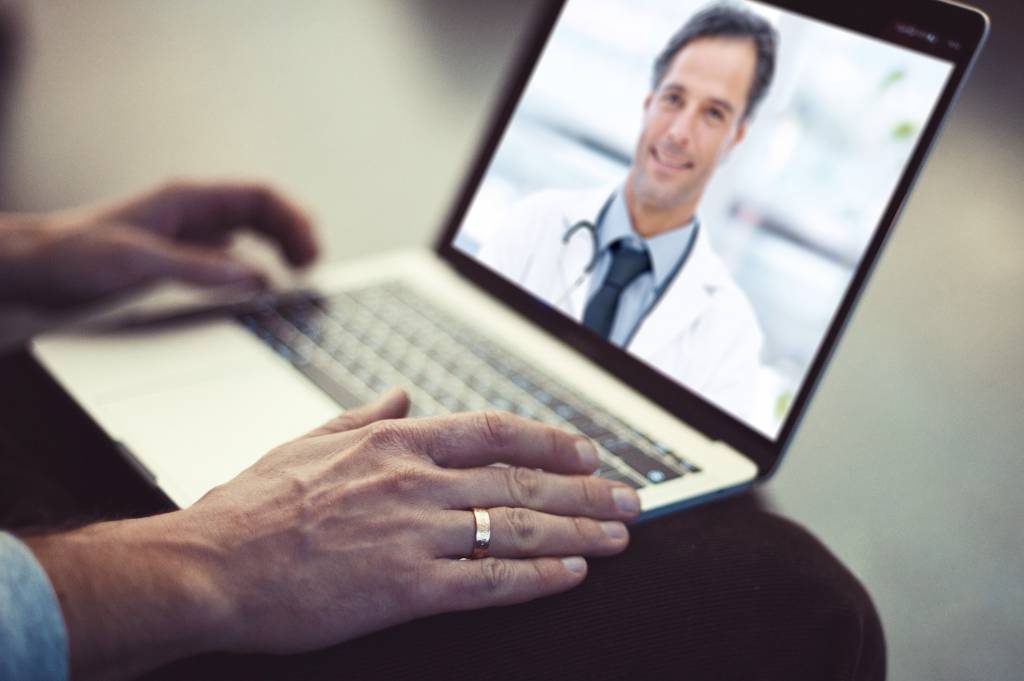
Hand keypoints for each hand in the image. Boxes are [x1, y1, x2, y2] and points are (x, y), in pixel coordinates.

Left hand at [0, 180, 316, 307]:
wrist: (36, 269)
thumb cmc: (74, 255)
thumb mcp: (137, 260)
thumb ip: (197, 268)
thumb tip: (253, 278)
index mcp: (189, 199)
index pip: (260, 197)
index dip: (294, 219)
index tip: (309, 251)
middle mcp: (196, 213)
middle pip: (265, 213)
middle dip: (296, 234)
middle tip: (312, 267)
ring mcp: (191, 235)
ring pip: (254, 233)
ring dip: (280, 250)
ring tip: (299, 275)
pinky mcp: (183, 258)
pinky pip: (234, 258)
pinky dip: (257, 270)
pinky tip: (262, 289)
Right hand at [192, 390, 638, 652]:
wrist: (209, 566)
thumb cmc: (252, 507)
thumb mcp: (309, 441)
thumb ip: (365, 414)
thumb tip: (403, 393)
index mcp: (393, 441)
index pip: (493, 430)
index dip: (550, 439)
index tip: (588, 451)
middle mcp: (413, 480)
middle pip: (520, 478)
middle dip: (585, 489)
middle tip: (629, 498)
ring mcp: (413, 533)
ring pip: (515, 526)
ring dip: (577, 530)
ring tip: (619, 535)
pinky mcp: (405, 588)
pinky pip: (488, 582)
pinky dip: (538, 577)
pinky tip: (573, 575)